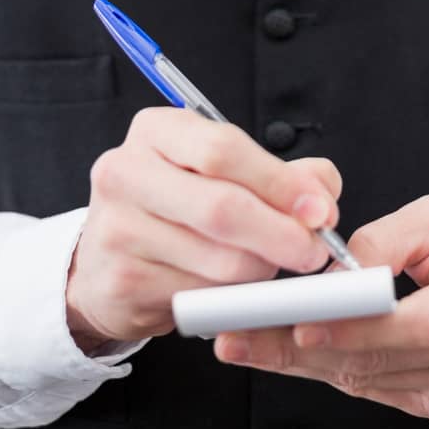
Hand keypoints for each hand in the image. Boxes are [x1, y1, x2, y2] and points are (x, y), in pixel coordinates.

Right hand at [65, 107, 341, 350]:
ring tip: (273, 265)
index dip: (279, 182)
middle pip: (221, 206)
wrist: (105, 260)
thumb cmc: (175, 205)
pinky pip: (201, 297)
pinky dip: (233, 297)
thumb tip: (323, 193)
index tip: (320, 208)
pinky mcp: (122, 281)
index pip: (223, 150)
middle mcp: (126, 173)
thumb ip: (280, 174)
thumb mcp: (220, 171)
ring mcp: (117, 229)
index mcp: (155, 131)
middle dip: (280, 233)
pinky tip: (238, 288)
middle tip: (313, 249)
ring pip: (217, 259)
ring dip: (262, 269)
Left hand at [212, 194, 428, 419]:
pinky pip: (376, 391)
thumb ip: (387, 239)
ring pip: (369, 381)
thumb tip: (336, 267)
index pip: (411, 322)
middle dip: (300, 348)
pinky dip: (334, 370)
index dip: (352, 327)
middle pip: (378, 359)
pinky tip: (297, 354)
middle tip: (242, 335)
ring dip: (305, 363)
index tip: (300, 321)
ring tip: (252, 341)